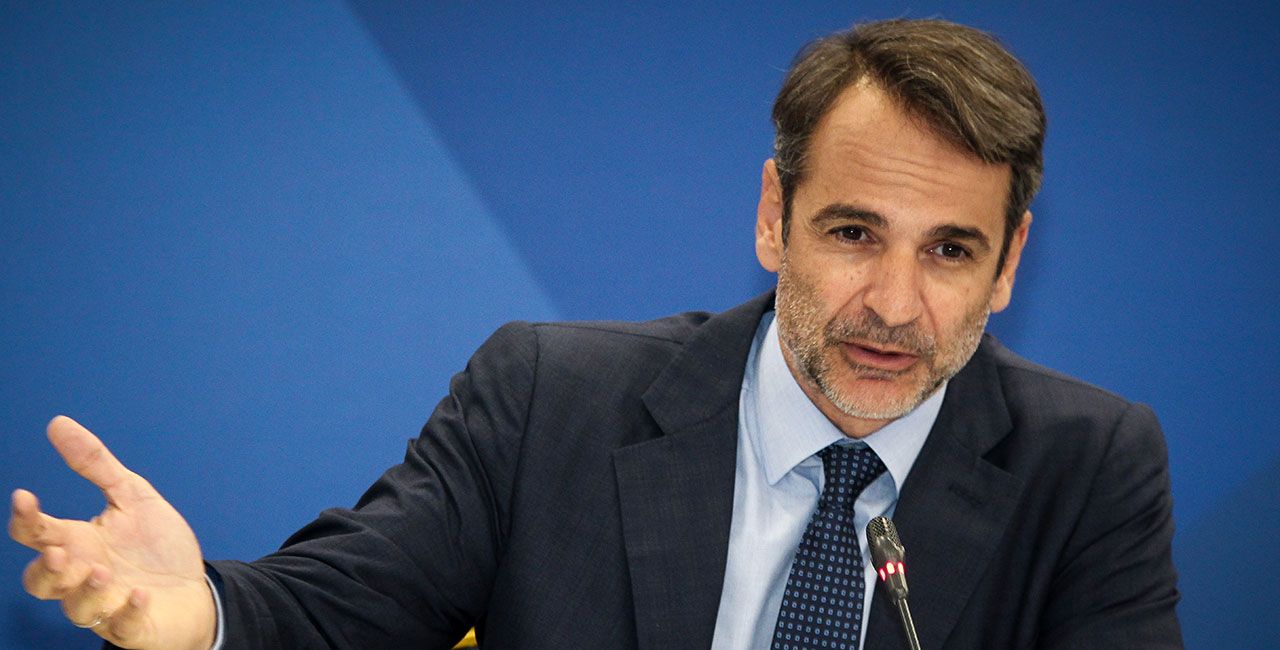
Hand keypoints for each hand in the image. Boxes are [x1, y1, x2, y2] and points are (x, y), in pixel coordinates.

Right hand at [8, 416, 216, 649]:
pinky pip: (122, 625)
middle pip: (40, 581)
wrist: (196, 589)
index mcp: (78, 543)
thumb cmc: (156, 547)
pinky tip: (139, 595)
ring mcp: (106, 605)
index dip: (26, 518)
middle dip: (44, 569)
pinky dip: (127, 611)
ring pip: (75, 608)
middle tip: (58, 552)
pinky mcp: (133, 626)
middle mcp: (83, 577)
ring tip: (102, 571)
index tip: (25, 496)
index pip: (37, 534)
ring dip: (84, 591)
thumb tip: (58, 423)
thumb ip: (95, 464)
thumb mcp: (132, 496)